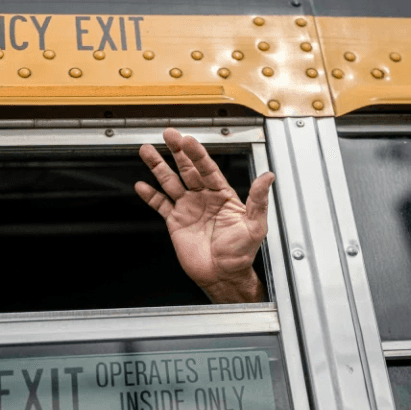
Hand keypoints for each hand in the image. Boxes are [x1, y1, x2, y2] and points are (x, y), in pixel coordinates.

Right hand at [136, 128, 274, 302]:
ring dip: (158, 166)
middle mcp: (204, 197)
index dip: (198, 154)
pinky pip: (160, 204)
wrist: (223, 275)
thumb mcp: (255, 225)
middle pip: (187, 169)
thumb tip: (268, 177)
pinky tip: (142, 185)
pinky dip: (150, 195)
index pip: (208, 168)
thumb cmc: (241, 253)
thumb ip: (258, 199)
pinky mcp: (175, 222)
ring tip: (146, 151)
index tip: (188, 140)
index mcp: (222, 194)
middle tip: (168, 134)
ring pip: (170, 182)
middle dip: (177, 151)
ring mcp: (188, 208)